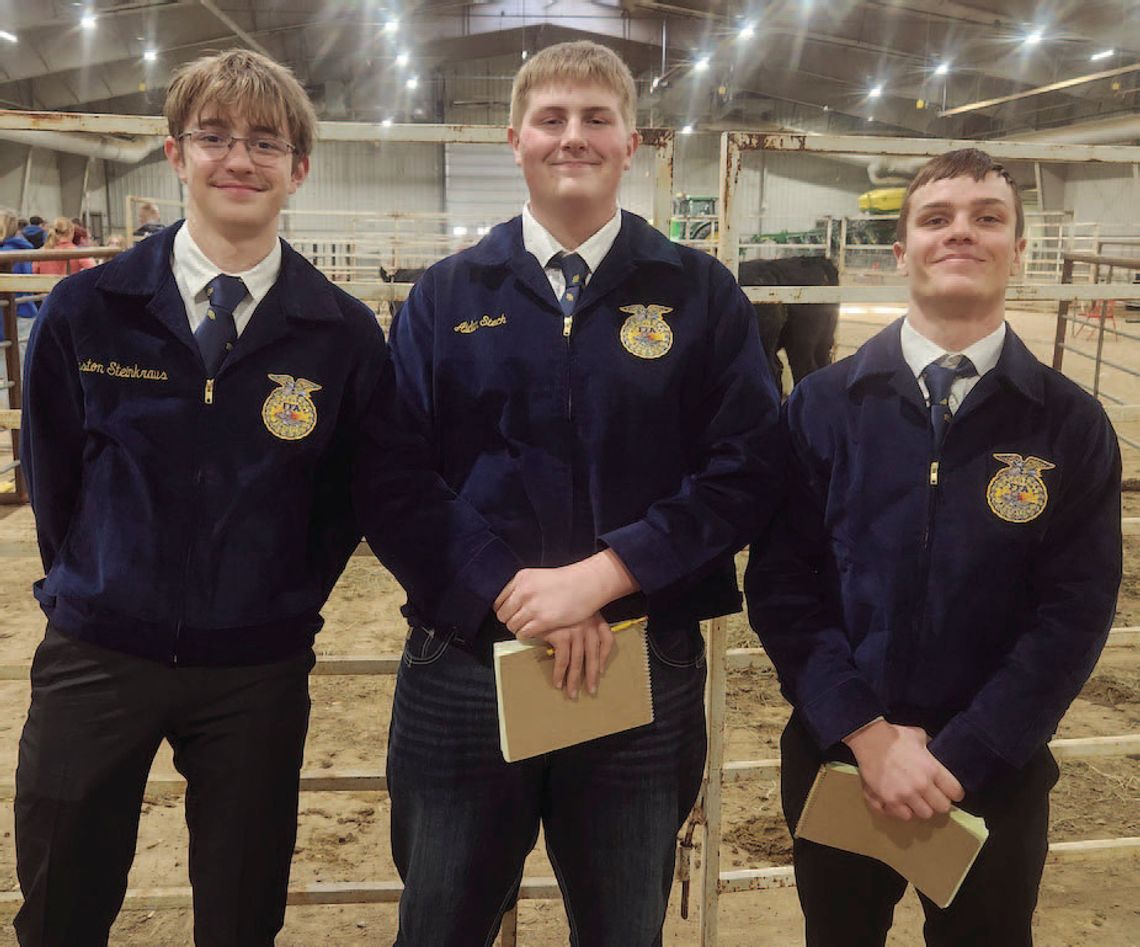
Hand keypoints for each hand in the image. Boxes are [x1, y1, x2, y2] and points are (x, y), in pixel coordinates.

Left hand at [494, 550, 637, 636]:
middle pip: (503, 615)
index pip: (499, 601)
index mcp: (520, 578)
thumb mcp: (539, 577)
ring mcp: (532, 606)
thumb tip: (510, 603)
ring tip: (528, 628)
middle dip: (510, 621)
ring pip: (511, 626)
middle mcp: (523, 591)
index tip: (512, 614)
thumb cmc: (566, 581)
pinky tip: (533, 632)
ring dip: (518, 629)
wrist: (587, 584)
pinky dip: (525, 635)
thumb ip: (523, 588)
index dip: (504, 610)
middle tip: (520, 622)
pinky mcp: (543, 620)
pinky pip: (523, 633)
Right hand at [523, 613, 614, 698]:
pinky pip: (563, 660)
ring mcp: (575, 631)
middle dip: (591, 676)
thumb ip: (579, 625)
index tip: (601, 670)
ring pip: (578, 662)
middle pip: (594, 656)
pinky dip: (560, 674)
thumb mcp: (572, 611)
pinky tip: (558, 683)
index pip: (607, 639)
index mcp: (594, 619)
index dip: (605, 657)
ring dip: (574, 680)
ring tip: (572, 694)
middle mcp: (587, 626)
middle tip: (590, 691)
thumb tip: (578, 647)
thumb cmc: (554, 604)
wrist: (540, 595)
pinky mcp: (562, 636)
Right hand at [843, 719, 964, 820]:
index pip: (955, 792)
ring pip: (924, 814)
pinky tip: (899, 802)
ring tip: (914, 800)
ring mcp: (905, 795)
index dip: (953, 792)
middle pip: (942, 807)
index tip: (949, 791)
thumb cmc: (894, 736)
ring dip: (920, 808)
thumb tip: (932, 748)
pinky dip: (903, 810)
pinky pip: (904, 816)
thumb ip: (928, 746)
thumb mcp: (918, 736)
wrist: (869, 740)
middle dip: (938, 802)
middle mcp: (922, 786)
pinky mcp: (889, 800)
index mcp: (932, 769)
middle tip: (930, 796)